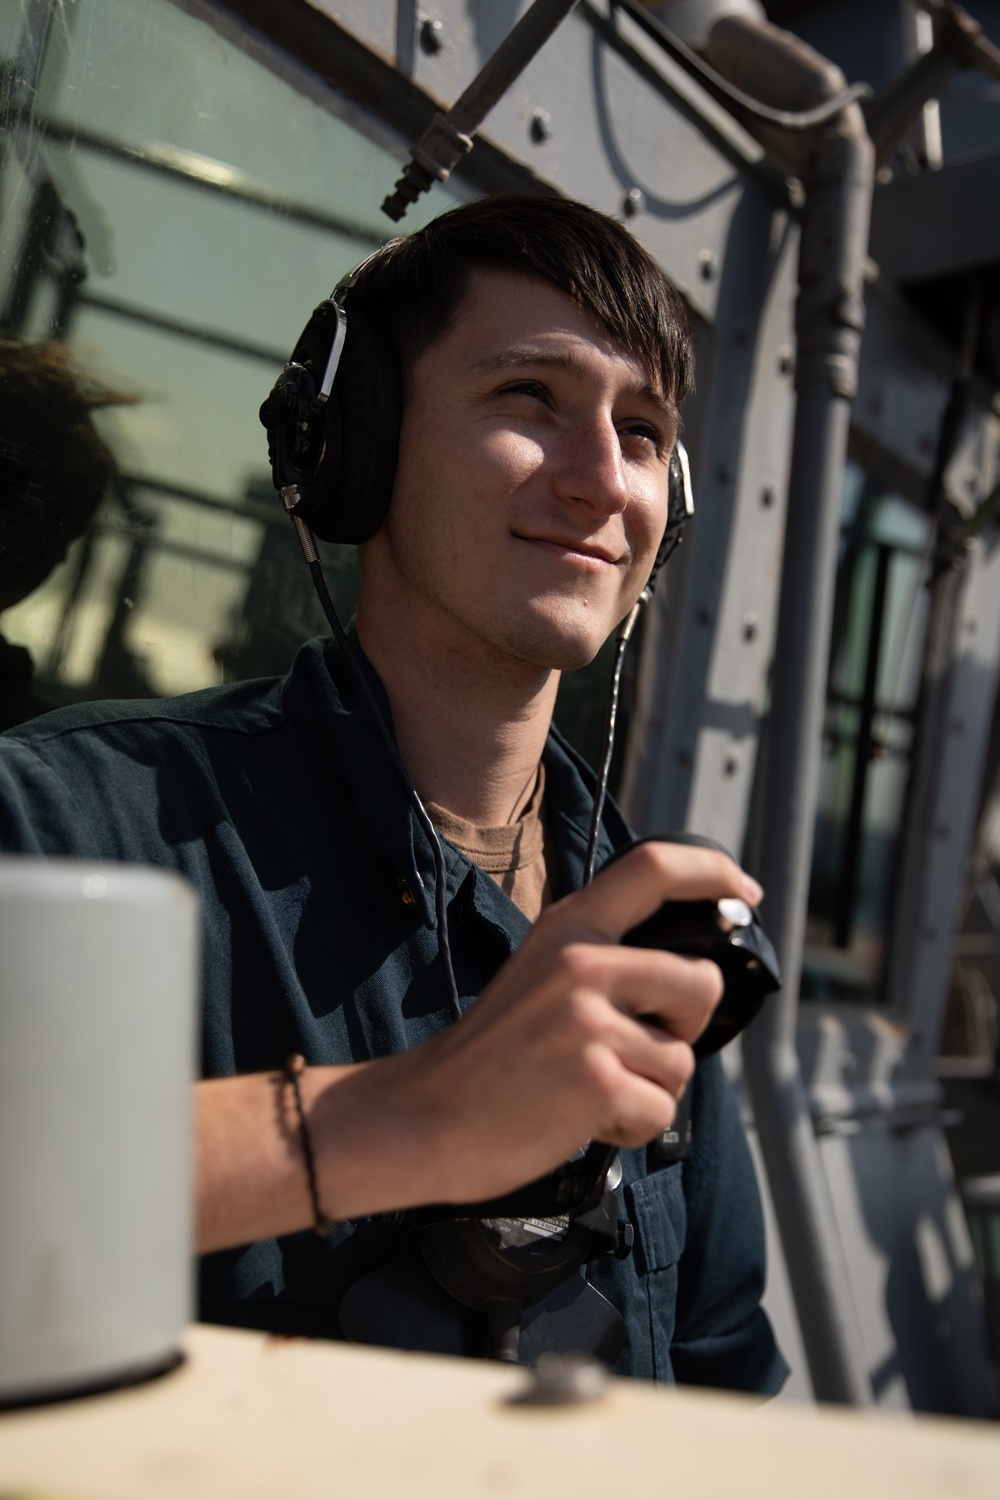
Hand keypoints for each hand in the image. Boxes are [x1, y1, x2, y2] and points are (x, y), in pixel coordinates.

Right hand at [315, 840, 761, 1212]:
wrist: (424, 1115)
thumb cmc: (490, 1057)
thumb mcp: (538, 975)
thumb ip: (602, 961)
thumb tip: (687, 975)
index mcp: (568, 928)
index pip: (654, 868)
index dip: (714, 871)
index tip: (744, 891)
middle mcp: (581, 963)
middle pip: (702, 982)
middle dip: (687, 1027)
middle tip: (639, 1049)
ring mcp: (588, 1020)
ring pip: (681, 1060)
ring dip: (649, 1089)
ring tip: (590, 1090)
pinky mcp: (596, 1079)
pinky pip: (659, 1110)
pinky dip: (630, 1127)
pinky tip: (583, 1119)